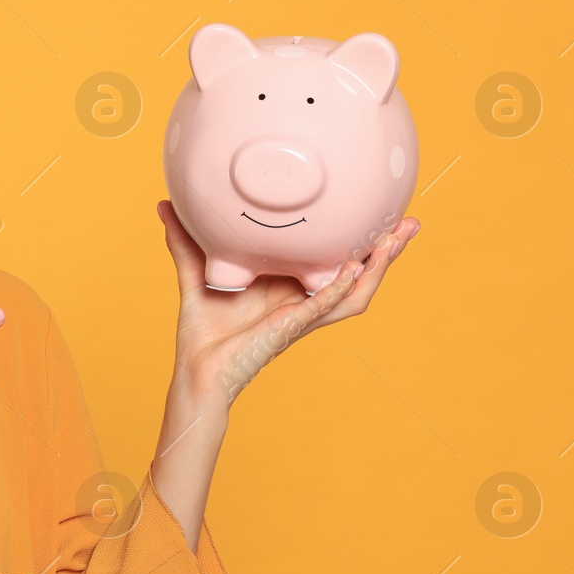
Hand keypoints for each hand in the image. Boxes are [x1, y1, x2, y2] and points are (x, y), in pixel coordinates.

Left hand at [154, 199, 418, 407]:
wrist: (196, 370)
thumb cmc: (202, 331)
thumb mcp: (196, 272)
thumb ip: (185, 239)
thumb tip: (165, 204)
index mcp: (289, 287)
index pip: (333, 260)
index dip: (357, 239)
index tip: (375, 210)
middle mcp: (302, 301)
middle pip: (358, 274)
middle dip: (386, 250)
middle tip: (409, 222)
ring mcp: (301, 316)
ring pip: (354, 292)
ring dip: (378, 267)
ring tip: (398, 240)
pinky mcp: (291, 328)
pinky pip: (324, 306)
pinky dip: (341, 286)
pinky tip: (355, 266)